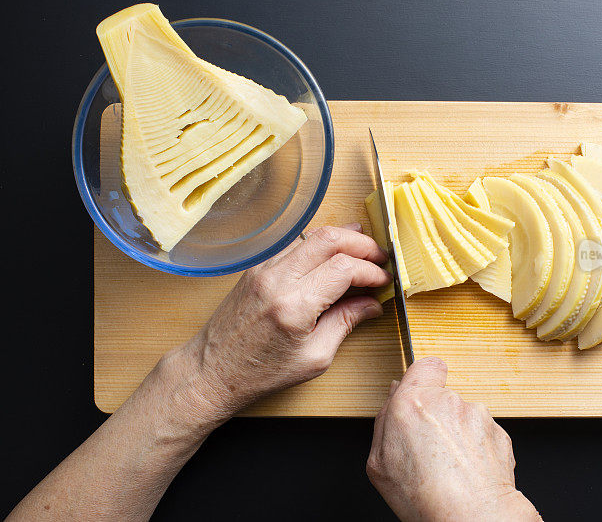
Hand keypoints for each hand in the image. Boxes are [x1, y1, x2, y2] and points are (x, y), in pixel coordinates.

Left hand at [182, 223, 391, 419]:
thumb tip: (372, 304)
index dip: (370, 270)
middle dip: (361, 243)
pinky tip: (333, 254)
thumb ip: (346, 323)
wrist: (212, 371)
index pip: (344, 268)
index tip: (383, 279)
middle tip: (379, 256)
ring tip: (363, 248)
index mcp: (294, 306)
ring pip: (310, 235)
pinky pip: (294, 245)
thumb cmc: (261, 372)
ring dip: (341, 238)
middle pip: (328, 239)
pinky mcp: (256, 269)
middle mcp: (277, 280)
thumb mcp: (314, 357)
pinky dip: (318, 244)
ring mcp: (263, 270)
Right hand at [366, 357, 540, 520]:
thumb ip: (383, 420)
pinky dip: (476, 447)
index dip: (422, 379)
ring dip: (458, 432)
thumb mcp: (378, 463)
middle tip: (430, 447)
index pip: (424, 366)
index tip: (419, 396)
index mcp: (412, 403)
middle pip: (443, 395)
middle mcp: (447, 401)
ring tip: (450, 464)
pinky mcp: (498, 431)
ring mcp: (477, 415)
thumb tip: (393, 395)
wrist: (471, 516)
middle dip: (437, 414)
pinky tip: (468, 470)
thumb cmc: (423, 497)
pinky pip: (482, 433)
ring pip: (464, 415)